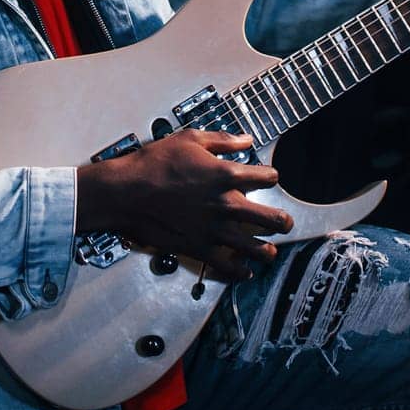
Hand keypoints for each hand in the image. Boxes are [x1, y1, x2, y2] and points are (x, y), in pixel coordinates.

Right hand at [75, 129, 292, 280]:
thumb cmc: (152, 164)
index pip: (268, 177)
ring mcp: (215, 230)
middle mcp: (227, 204)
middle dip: (283, 221)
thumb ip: (221, 140)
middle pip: (272, 218)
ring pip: (257, 248)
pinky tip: (245, 270)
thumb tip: (245, 138)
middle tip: (284, 223)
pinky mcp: (200, 248)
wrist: (125, 192)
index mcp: (226, 175)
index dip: (271, 176)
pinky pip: (229, 266)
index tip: (269, 178)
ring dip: (267, 249)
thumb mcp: (188, 139)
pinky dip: (241, 270)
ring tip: (269, 250)